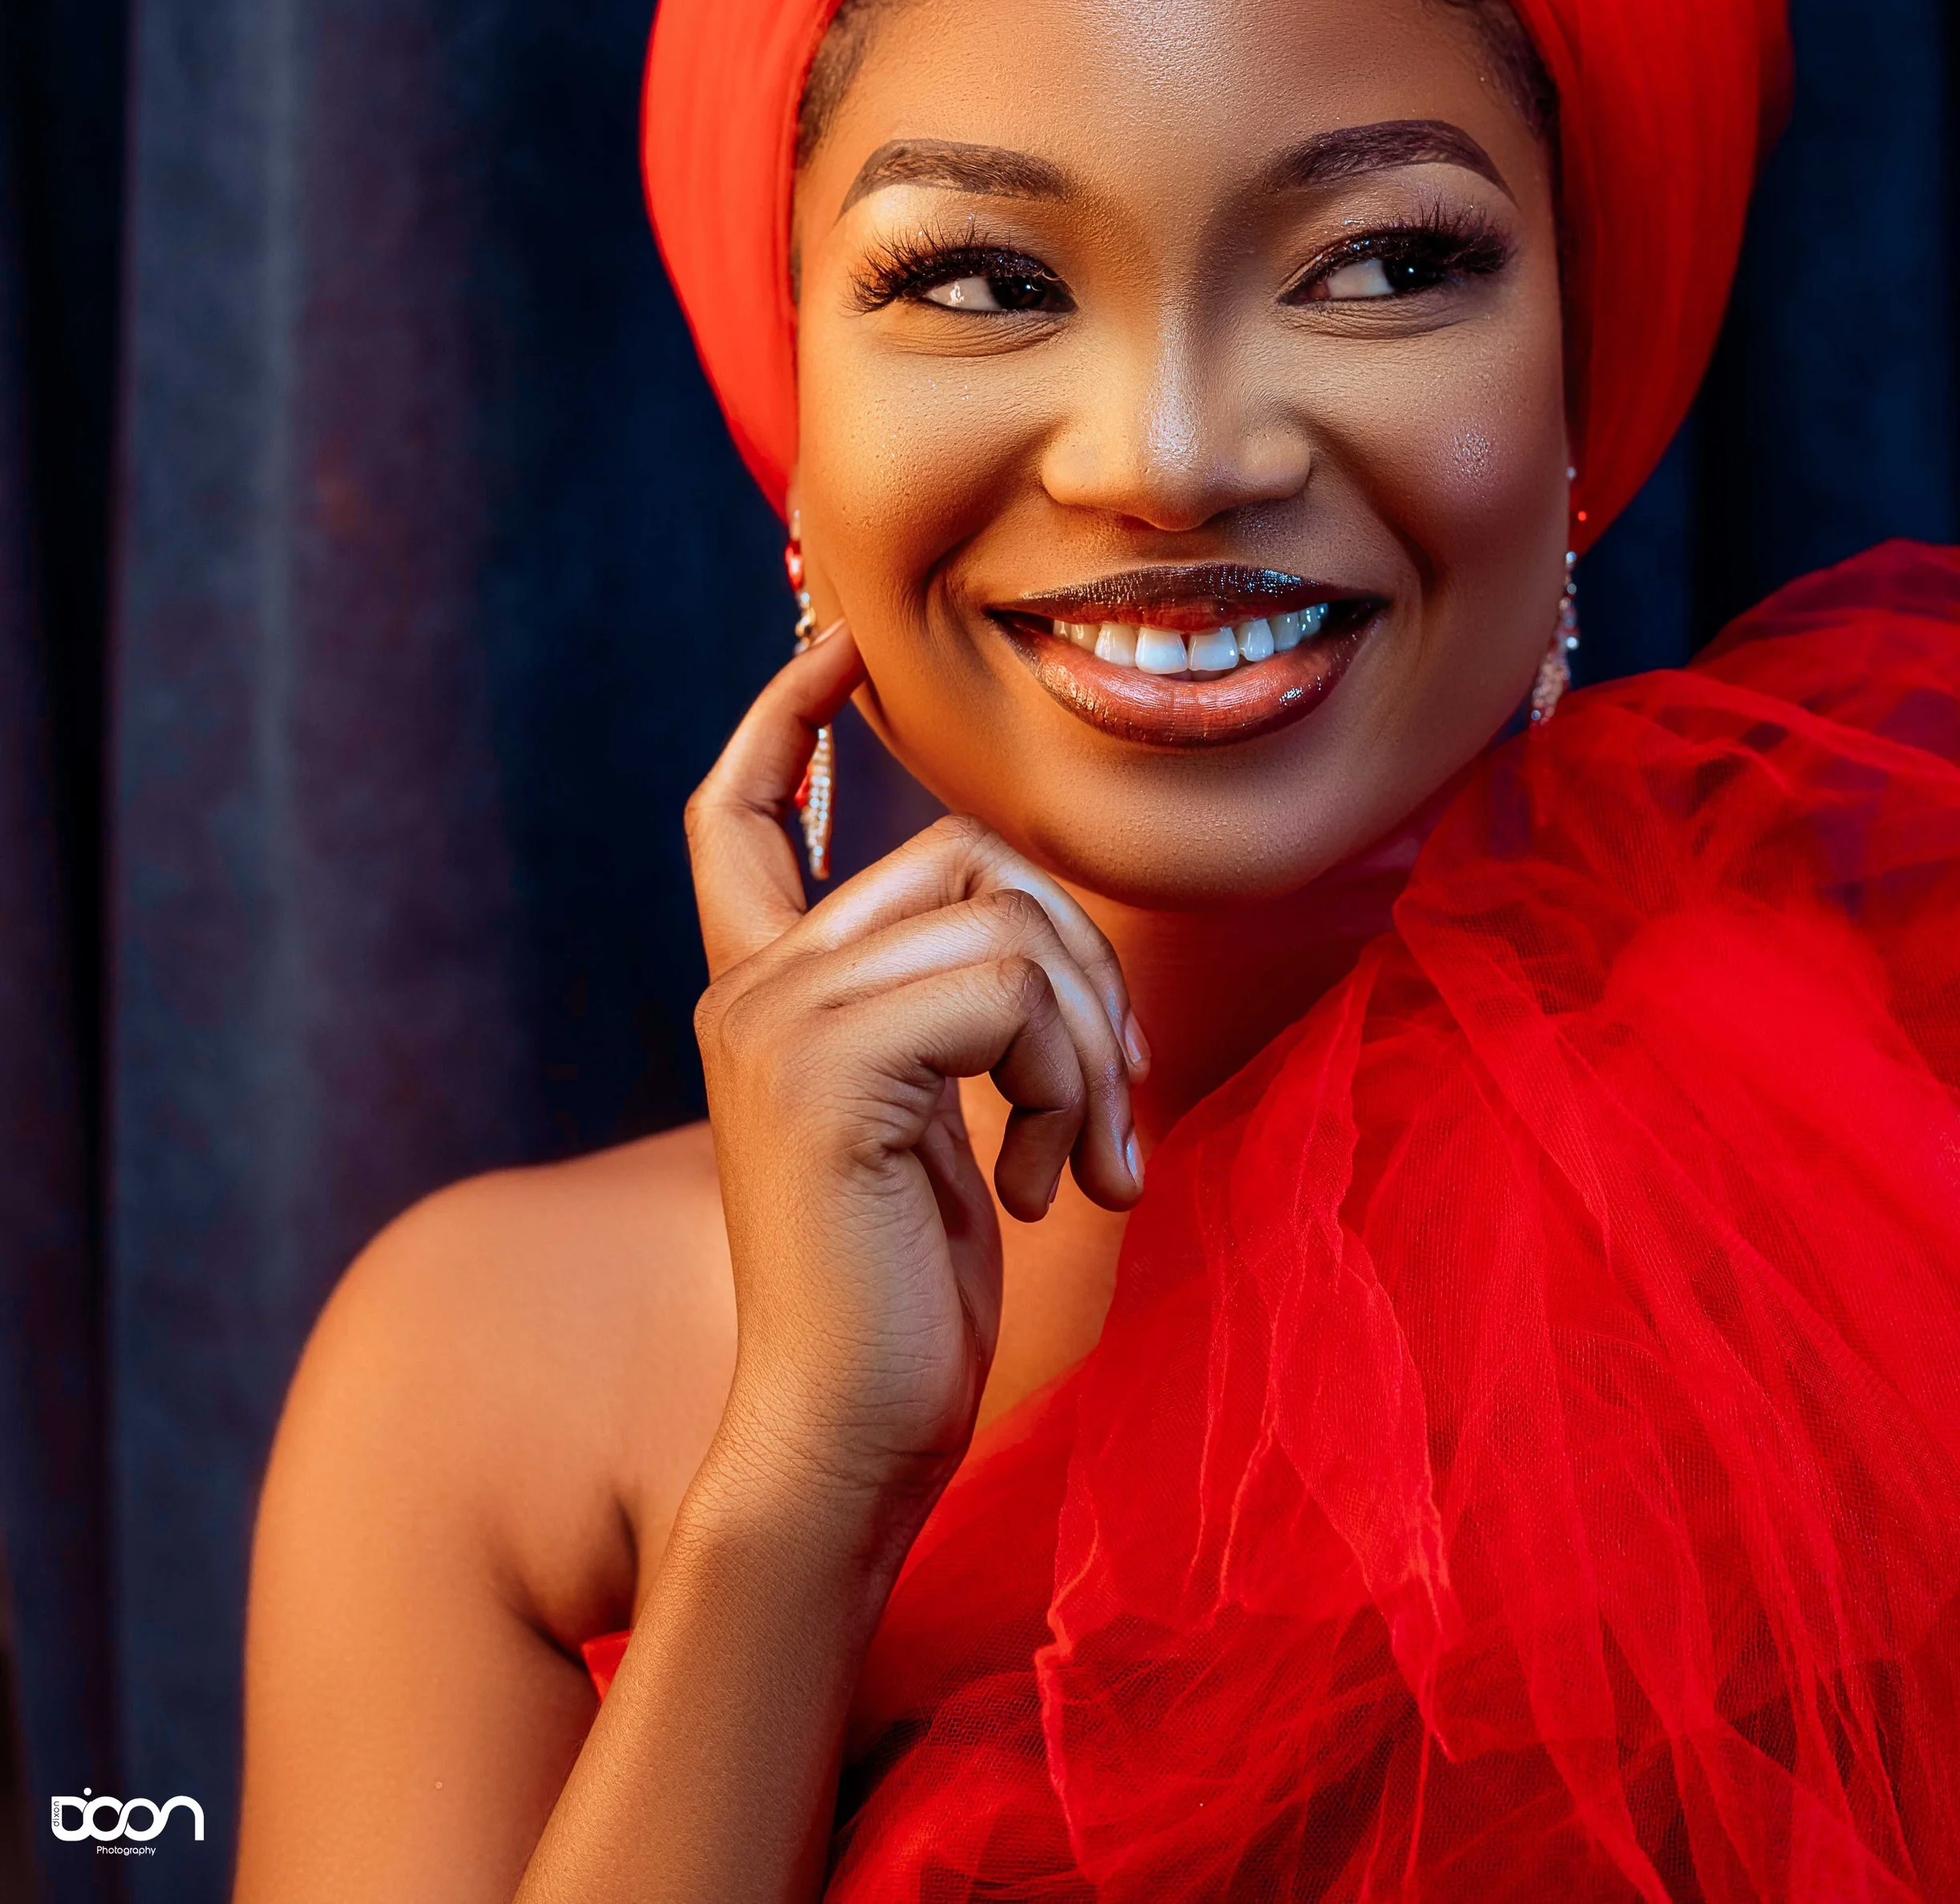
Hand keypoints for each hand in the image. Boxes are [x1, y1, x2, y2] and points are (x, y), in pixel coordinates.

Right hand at [684, 623, 1144, 1518]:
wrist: (849, 1433)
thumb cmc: (909, 1292)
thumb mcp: (934, 1116)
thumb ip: (949, 1004)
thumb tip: (1045, 928)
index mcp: (761, 994)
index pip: (735, 815)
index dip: (779, 718)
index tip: (835, 646)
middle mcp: (752, 988)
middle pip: (963, 855)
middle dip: (1078, 962)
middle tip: (1106, 1100)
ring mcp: (780, 1018)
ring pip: (1008, 923)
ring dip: (1090, 1046)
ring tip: (1081, 1160)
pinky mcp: (830, 1064)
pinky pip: (1013, 992)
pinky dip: (1071, 1081)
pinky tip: (1049, 1184)